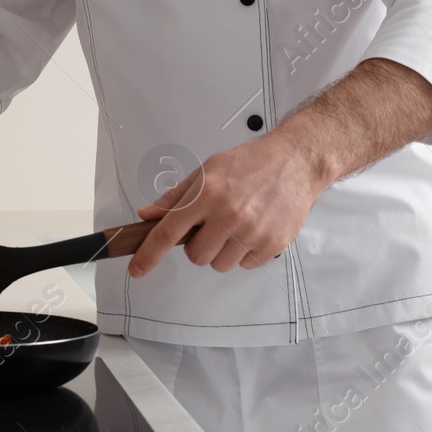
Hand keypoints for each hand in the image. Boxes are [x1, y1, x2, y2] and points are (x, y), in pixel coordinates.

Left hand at [128, 127, 328, 276]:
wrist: (294, 162)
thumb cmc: (250, 164)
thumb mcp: (207, 171)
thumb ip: (176, 197)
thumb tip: (148, 214)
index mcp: (206, 194)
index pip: (168, 233)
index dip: (149, 255)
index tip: (137, 269)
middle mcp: (228, 215)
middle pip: (195, 256)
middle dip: (198, 245)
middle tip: (211, 225)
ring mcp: (252, 232)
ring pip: (219, 265)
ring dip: (222, 251)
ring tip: (235, 226)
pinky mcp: (272, 245)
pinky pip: (245, 266)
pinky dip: (245, 253)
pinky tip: (252, 230)